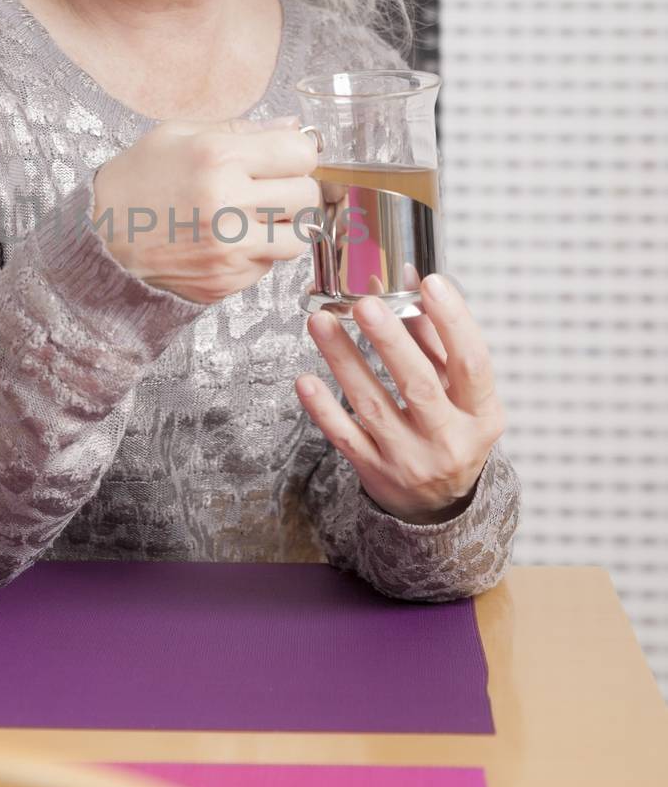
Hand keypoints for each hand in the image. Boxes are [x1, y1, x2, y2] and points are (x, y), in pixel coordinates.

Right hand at [91, 116, 319, 304]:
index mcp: (218, 158)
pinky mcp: (226, 282)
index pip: (302, 154)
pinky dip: (257, 253)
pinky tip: (229, 241)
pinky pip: (268, 266)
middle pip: (307, 196)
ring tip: (254, 217)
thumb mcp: (178, 135)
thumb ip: (241, 128)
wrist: (99, 240)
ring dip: (283, 226)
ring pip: (297, 239)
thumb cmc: (137, 182)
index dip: (298, 154)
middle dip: (294, 189)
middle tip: (270, 188)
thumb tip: (295, 127)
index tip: (284, 159)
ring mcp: (229, 250)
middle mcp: (228, 205)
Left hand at [295, 274, 506, 523]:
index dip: (454, 322)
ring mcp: (409, 459)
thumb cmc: (451, 430)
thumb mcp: (460, 392)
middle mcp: (448, 439)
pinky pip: (345, 437)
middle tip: (365, 303)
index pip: (472, 363)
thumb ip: (436, 339)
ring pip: (373, 406)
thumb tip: (410, 281)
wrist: (440, 505)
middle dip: (390, 341)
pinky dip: (323, 408)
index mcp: (480, 414)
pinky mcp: (375, 472)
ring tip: (321, 321)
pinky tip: (306, 380)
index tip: (431, 283)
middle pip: (418, 385)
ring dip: (344, 360)